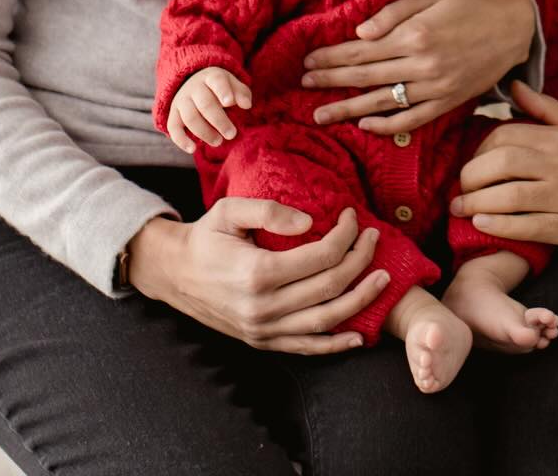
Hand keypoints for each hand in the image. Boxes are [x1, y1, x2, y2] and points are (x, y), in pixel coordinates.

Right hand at [128, 201, 390, 354]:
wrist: (175, 273)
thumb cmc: (206, 236)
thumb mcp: (230, 210)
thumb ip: (270, 210)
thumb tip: (310, 222)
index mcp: (257, 273)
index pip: (321, 257)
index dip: (345, 235)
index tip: (352, 216)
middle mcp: (263, 307)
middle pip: (330, 287)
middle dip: (360, 260)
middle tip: (374, 238)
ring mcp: (263, 330)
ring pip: (325, 321)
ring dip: (360, 300)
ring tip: (382, 279)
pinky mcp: (262, 342)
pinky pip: (306, 348)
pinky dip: (335, 345)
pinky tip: (359, 335)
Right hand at [167, 67, 252, 152]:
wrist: (193, 83)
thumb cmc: (219, 88)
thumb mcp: (232, 84)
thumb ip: (241, 93)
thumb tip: (246, 105)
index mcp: (211, 77)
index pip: (217, 81)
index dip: (223, 92)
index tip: (230, 103)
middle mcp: (194, 87)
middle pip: (205, 103)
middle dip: (219, 120)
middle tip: (232, 134)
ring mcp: (182, 101)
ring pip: (190, 117)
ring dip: (204, 132)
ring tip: (218, 142)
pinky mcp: (173, 114)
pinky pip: (173, 127)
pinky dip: (181, 140)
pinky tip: (193, 149)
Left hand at [302, 0, 535, 133]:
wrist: (513, 27)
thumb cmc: (469, 4)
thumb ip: (393, 14)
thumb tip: (359, 33)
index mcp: (414, 35)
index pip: (361, 50)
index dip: (332, 56)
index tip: (309, 60)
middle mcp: (422, 64)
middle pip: (365, 77)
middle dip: (331, 81)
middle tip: (305, 85)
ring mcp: (435, 87)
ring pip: (383, 102)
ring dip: (348, 109)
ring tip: (321, 115)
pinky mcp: (448, 102)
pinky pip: (412, 119)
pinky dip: (387, 124)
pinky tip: (365, 125)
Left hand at [450, 81, 557, 259]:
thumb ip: (547, 109)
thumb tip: (513, 86)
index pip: (506, 135)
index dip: (480, 150)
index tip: (474, 165)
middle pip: (502, 163)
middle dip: (472, 177)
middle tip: (461, 189)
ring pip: (509, 196)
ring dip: (477, 204)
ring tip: (461, 210)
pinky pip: (528, 225)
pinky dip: (500, 226)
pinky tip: (483, 227)